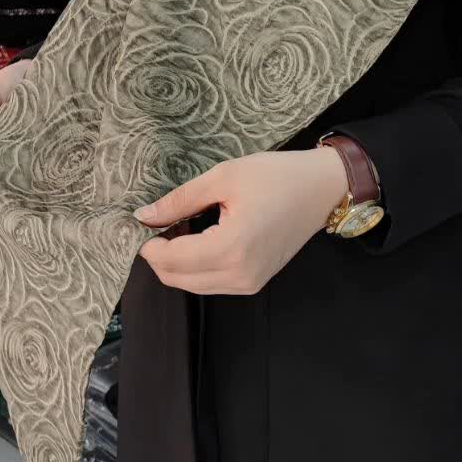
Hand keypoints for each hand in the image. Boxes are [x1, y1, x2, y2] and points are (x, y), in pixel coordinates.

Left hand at [136, 146, 348, 294]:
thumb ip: (180, 200)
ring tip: (178, 226)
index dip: (148, 244)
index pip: (171, 260)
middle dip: (158, 255)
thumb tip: (144, 216)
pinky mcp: (254, 282)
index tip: (140, 222)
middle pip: (177, 278)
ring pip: (192, 285)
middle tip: (156, 222)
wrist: (322, 188)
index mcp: (232, 247)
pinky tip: (197, 238)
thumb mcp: (224, 177)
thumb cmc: (277, 176)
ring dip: (176, 262)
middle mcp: (240, 275)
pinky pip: (211, 283)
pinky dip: (195, 266)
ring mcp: (249, 283)